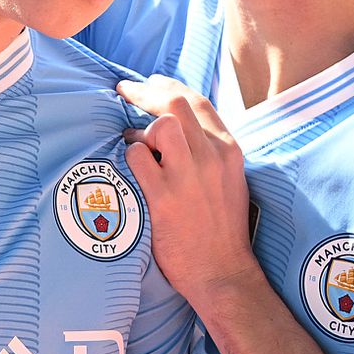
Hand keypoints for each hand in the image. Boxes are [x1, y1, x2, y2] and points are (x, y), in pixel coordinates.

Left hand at [117, 76, 255, 306]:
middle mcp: (212, 157)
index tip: (150, 82)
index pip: (198, 101)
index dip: (168, 85)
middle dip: (145, 91)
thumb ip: (208, 151)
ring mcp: (189, 176)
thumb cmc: (222, 228)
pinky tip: (128, 165)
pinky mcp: (165, 197)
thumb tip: (178, 127)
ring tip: (132, 140)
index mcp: (229, 150)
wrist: (222, 271)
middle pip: (176, 102)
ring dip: (139, 128)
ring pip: (159, 124)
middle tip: (124, 90)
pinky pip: (138, 157)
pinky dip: (128, 155)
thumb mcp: (229, 179)